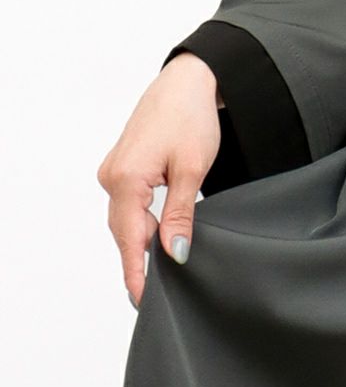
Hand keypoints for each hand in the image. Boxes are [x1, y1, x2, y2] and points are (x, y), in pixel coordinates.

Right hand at [98, 52, 223, 307]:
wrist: (186, 85)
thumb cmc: (190, 119)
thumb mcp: (191, 172)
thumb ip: (180, 217)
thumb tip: (176, 254)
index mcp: (126, 179)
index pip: (129, 239)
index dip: (136, 272)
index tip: (142, 301)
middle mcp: (112, 177)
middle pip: (126, 233)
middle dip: (141, 262)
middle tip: (160, 295)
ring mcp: (114, 173)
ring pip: (128, 222)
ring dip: (144, 244)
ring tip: (164, 273)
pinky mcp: (123, 170)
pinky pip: (130, 208)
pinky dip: (143, 226)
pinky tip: (159, 241)